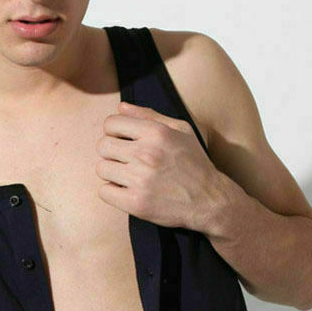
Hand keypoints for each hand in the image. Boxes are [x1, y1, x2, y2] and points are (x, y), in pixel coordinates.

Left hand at [95, 101, 222, 232]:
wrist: (210, 200)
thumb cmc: (195, 163)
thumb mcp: (181, 130)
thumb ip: (149, 116)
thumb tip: (120, 107)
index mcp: (156, 133)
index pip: (111, 123)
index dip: (114, 132)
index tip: (123, 141)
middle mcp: (146, 154)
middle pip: (102, 146)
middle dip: (111, 152)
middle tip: (125, 160)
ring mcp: (140, 180)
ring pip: (101, 169)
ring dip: (111, 172)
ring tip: (128, 176)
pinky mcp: (136, 203)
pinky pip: (104, 192)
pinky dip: (112, 191)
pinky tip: (126, 190)